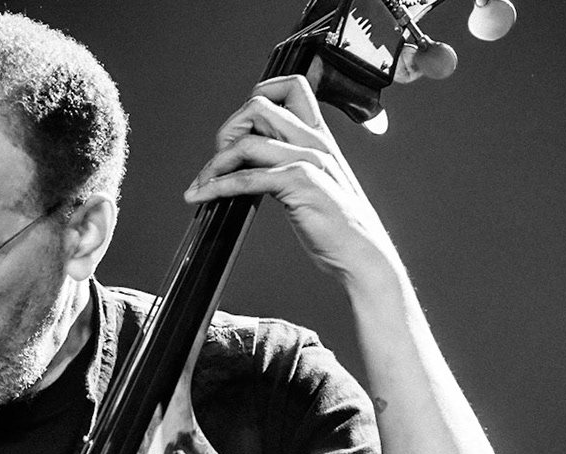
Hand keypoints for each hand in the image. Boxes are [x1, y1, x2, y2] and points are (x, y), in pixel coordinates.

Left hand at [183, 75, 397, 282]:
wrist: (363, 255)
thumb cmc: (338, 226)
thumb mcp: (316, 183)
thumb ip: (289, 164)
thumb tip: (248, 160)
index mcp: (320, 135)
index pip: (291, 86)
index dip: (258, 96)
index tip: (240, 129)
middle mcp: (314, 140)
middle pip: (258, 106)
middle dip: (228, 131)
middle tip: (218, 161)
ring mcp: (308, 160)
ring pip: (246, 142)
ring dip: (214, 164)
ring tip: (202, 185)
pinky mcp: (300, 183)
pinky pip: (247, 178)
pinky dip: (218, 187)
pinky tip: (204, 196)